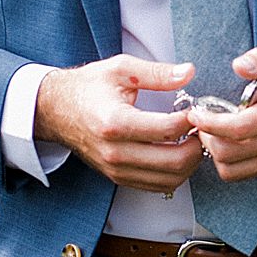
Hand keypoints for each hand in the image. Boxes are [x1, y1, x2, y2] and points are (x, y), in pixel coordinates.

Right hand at [35, 57, 201, 190]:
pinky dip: (175, 174)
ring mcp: (116, 169)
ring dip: (189, 163)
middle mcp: (115, 152)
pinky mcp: (118, 178)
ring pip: (169, 180)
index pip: (167, 130)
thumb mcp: (121, 69)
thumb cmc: (88, 87)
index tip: (196, 109)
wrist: (55, 110)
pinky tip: (177, 153)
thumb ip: (157, 73)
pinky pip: (156, 186)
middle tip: (201, 129)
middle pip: (173, 162)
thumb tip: (188, 72)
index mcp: (115, 122)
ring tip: (191, 141)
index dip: (191, 120)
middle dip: (196, 146)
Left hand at [186, 42, 256, 181]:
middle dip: (208, 138)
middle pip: (231, 154)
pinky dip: (227, 162)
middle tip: (202, 120)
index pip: (240, 129)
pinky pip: (242, 174)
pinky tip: (225, 141)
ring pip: (233, 170)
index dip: (211, 124)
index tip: (196, 113)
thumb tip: (239, 66)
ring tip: (212, 132)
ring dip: (215, 153)